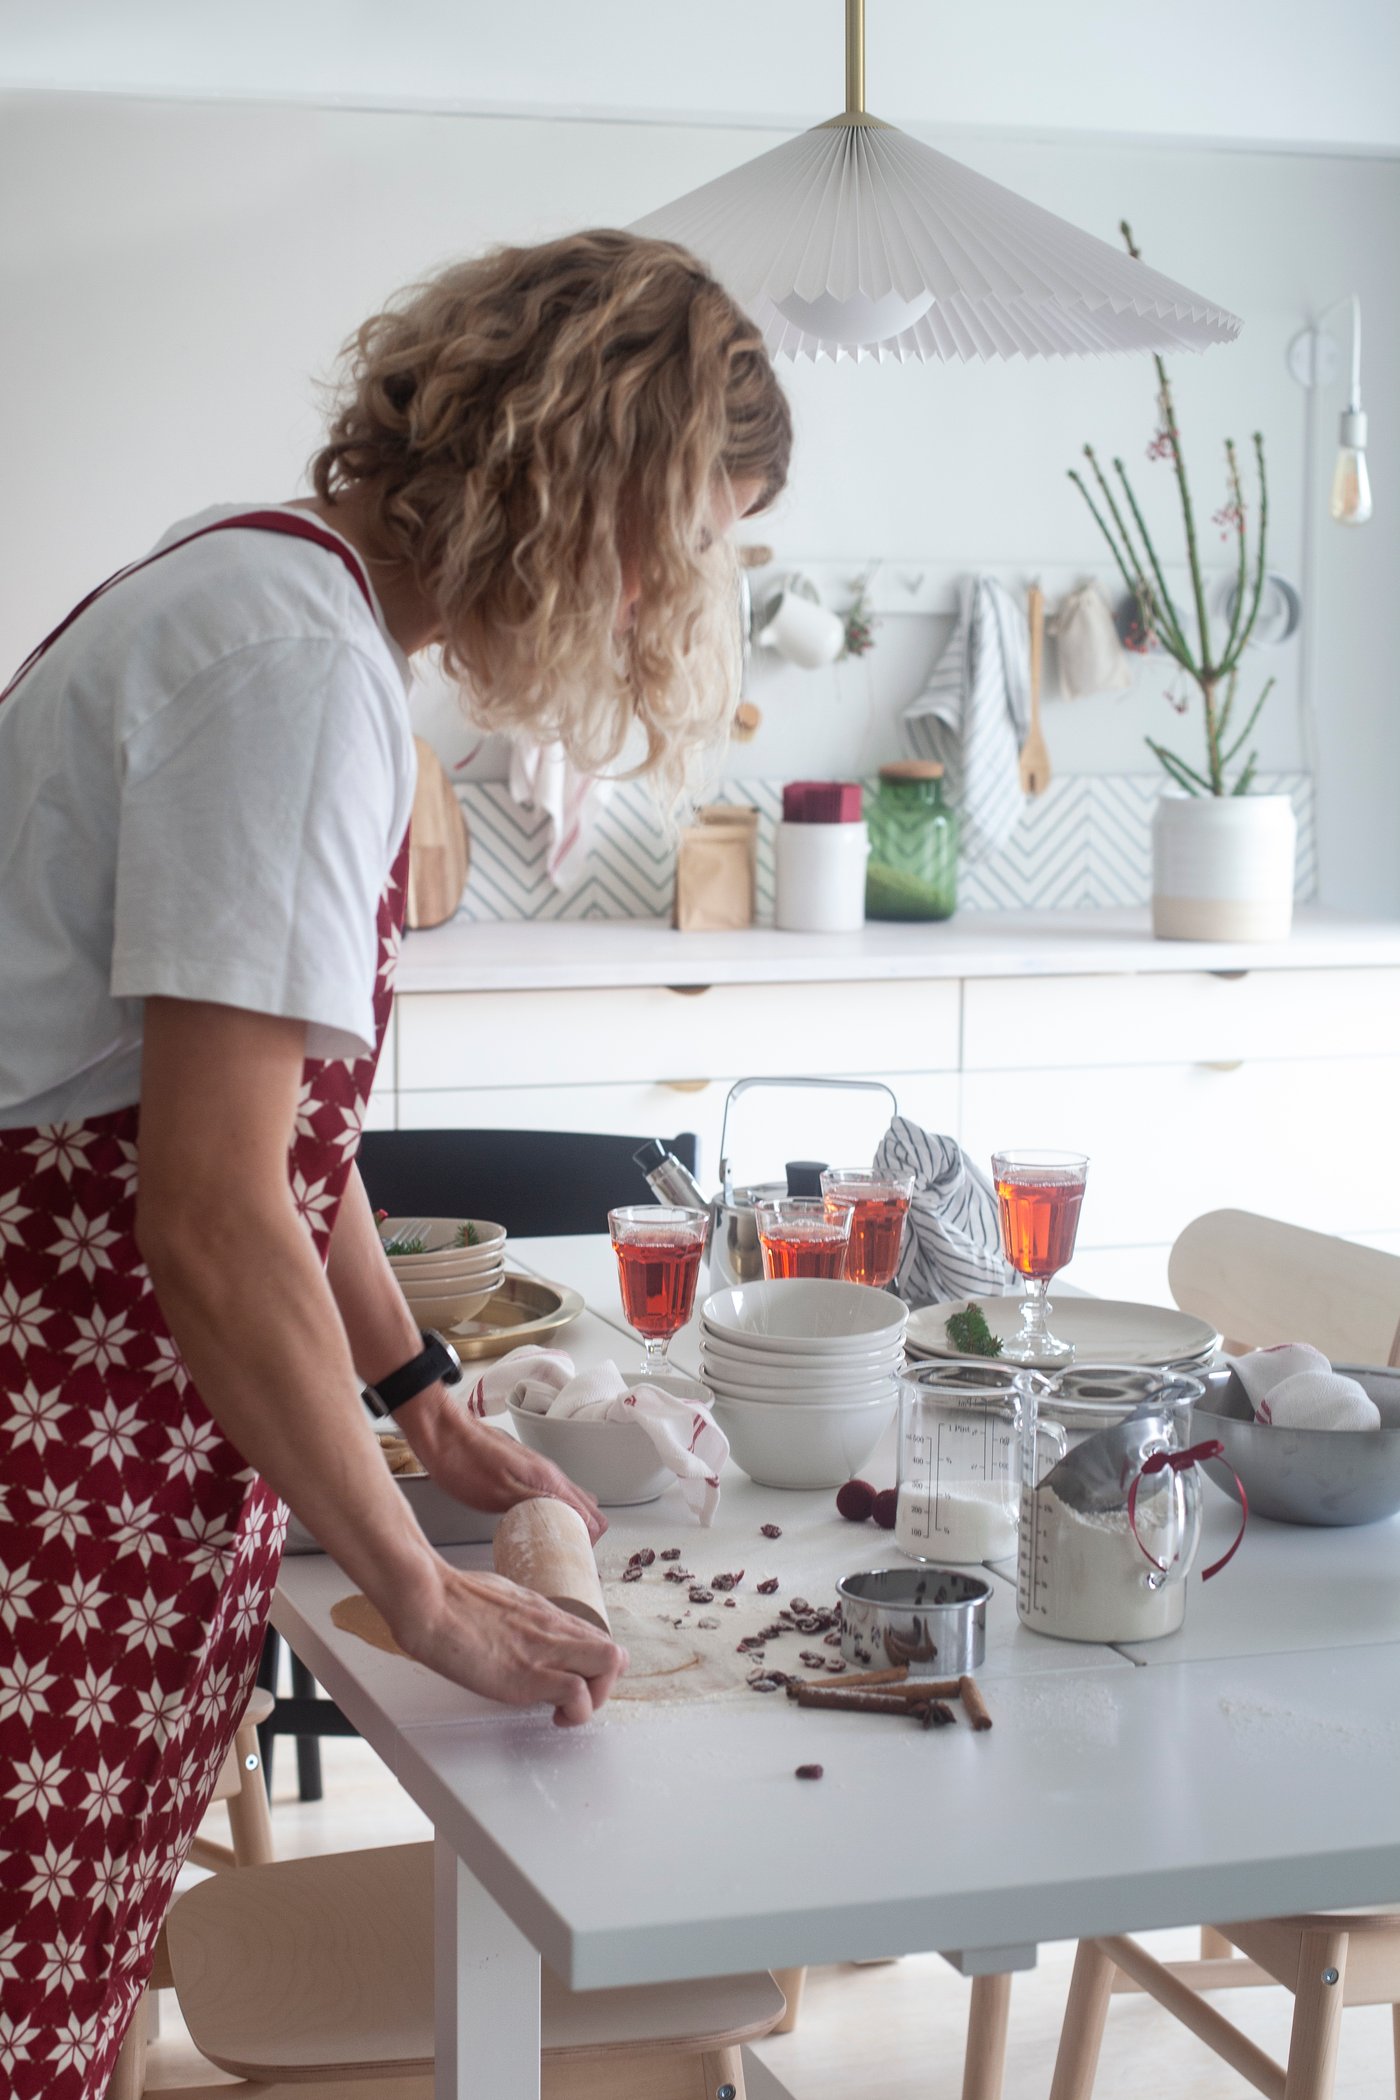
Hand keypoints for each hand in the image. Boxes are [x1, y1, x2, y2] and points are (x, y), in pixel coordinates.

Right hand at [393, 1564, 627, 1726]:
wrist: (428, 1602)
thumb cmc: (450, 1598)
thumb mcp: (498, 1599)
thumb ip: (517, 1617)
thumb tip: (515, 1630)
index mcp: (544, 1612)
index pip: (597, 1636)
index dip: (595, 1664)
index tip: (576, 1678)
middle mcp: (552, 1628)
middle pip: (614, 1652)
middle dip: (605, 1683)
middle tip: (578, 1698)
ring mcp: (543, 1651)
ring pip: (608, 1665)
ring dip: (595, 1698)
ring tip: (565, 1710)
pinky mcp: (528, 1676)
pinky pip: (577, 1693)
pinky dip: (575, 1712)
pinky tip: (552, 1716)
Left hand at [398, 1392, 606, 1543]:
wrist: (441, 1432)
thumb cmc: (462, 1461)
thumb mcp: (499, 1493)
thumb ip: (538, 1505)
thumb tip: (574, 1521)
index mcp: (548, 1479)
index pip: (591, 1515)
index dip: (588, 1542)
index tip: (576, 1562)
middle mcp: (548, 1472)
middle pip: (587, 1506)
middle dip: (584, 1534)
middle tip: (564, 1559)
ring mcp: (536, 1470)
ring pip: (569, 1499)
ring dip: (568, 1523)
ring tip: (549, 1547)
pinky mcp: (521, 1470)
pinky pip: (550, 1494)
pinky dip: (552, 1513)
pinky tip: (532, 1526)